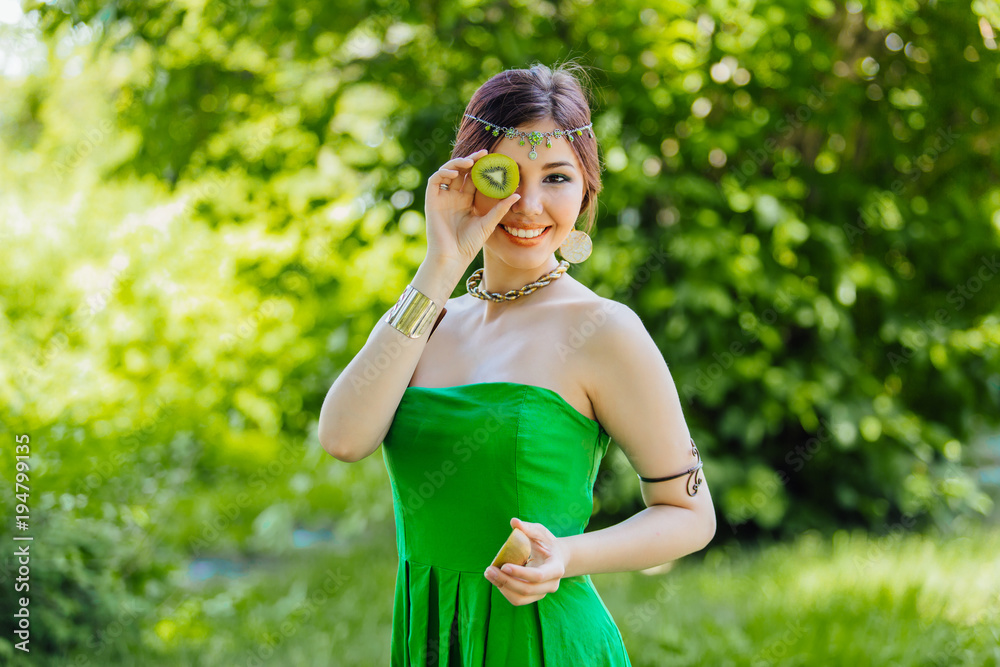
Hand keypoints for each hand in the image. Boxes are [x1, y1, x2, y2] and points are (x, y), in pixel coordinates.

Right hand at [424, 148, 520, 268]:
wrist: (452, 258)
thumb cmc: (469, 244)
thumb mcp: (488, 223)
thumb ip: (500, 208)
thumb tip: (518, 195)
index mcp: (466, 201)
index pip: (474, 178)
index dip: (481, 167)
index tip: (494, 159)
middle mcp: (454, 197)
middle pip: (461, 172)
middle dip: (471, 160)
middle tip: (484, 154)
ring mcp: (442, 198)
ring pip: (448, 172)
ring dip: (457, 163)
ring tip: (470, 162)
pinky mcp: (432, 201)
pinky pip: (435, 181)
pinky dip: (443, 172)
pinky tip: (455, 172)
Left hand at [484, 517, 568, 605]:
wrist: (555, 557)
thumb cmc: (546, 542)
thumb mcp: (540, 532)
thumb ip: (528, 528)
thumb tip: (514, 522)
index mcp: (556, 568)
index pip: (538, 576)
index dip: (521, 573)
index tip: (504, 565)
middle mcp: (551, 584)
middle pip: (527, 589)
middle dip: (506, 581)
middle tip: (489, 569)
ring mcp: (542, 593)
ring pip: (520, 598)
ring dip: (502, 587)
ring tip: (489, 574)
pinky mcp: (533, 597)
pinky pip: (517, 599)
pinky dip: (504, 590)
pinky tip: (495, 578)